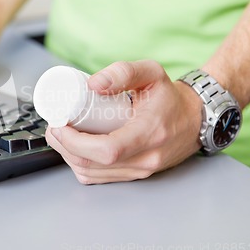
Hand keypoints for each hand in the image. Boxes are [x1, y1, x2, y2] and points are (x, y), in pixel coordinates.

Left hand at [45, 60, 202, 183]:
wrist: (194, 119)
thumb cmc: (170, 97)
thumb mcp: (151, 72)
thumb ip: (123, 72)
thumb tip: (93, 84)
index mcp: (150, 134)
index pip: (106, 150)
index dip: (75, 141)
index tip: (60, 124)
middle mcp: (146, 159)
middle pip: (92, 164)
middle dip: (64, 146)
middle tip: (54, 126)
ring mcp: (140, 171)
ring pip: (92, 174)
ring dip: (68, 156)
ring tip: (61, 134)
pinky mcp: (134, 175)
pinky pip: (99, 178)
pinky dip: (80, 164)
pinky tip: (74, 148)